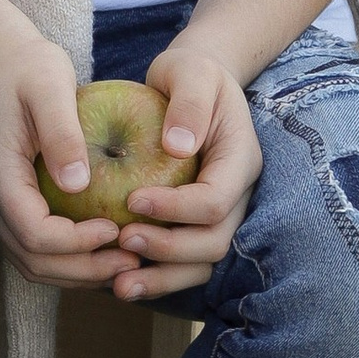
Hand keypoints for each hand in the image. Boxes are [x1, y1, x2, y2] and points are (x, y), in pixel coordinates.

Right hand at [0, 0, 127, 286]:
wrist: (2, 60)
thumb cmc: (29, 67)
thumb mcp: (50, 85)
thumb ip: (61, 132)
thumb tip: (76, 184)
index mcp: (0, 174)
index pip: (34, 233)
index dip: (76, 243)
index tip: (116, 229)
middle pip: (34, 259)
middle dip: (84, 269)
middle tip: (131, 261)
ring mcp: (3, 205)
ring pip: (34, 262)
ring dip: (78, 272)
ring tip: (125, 262)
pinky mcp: (16, 203)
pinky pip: (38, 248)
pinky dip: (71, 260)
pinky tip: (107, 248)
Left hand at [92, 35, 260, 297]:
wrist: (192, 86)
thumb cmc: (191, 75)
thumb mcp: (192, 72)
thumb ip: (189, 103)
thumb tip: (179, 146)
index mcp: (240, 161)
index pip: (216, 201)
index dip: (177, 209)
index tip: (132, 200)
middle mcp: (237, 196)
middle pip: (214, 242)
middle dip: (169, 250)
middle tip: (122, 241)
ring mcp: (220, 216)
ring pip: (201, 264)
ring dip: (162, 279)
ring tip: (119, 285)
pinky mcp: (196, 226)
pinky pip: (183, 263)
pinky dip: (155, 277)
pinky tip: (118, 282)